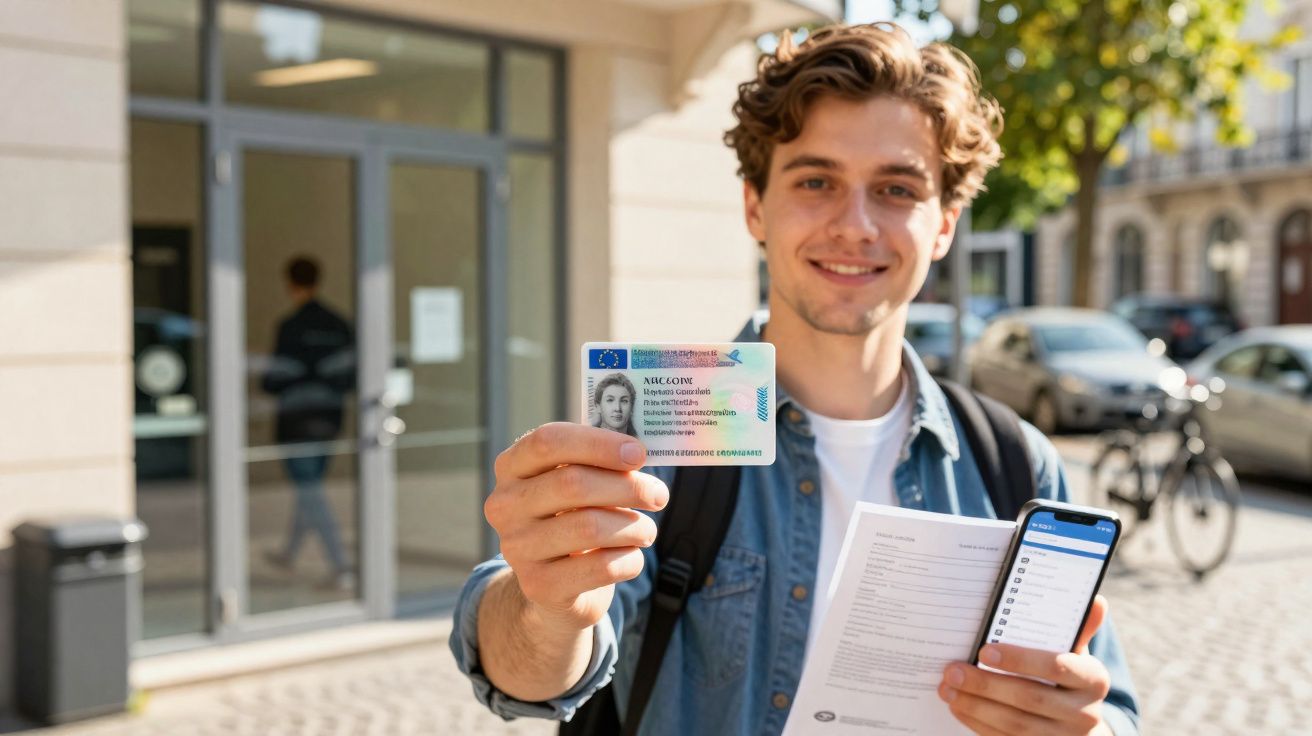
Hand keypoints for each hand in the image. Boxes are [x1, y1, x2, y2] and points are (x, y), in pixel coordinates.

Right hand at [484, 422, 668, 631]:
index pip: (548, 441)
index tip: (639, 453)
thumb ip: (598, 463)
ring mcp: (517, 548)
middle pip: (572, 483)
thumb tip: (638, 452)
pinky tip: (631, 557)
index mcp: (512, 467)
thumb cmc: (573, 518)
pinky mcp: (539, 586)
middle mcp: (505, 506)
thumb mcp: (575, 483)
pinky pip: (600, 567)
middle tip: (658, 495)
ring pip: (590, 527)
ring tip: (647, 530)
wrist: (553, 585)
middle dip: (627, 487)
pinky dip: (629, 560)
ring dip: (634, 526)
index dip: (598, 444)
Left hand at [938, 595, 1114, 735]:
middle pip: (1030, 699)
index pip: (1056, 666)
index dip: (1020, 659)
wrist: (1079, 723)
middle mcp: (1084, 713)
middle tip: (953, 670)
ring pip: (1014, 724)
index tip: (984, 650)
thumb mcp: (1075, 652)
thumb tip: (1096, 600)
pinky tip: (957, 706)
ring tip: (947, 688)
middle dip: (986, 684)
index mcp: (1093, 679)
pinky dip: (977, 722)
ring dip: (976, 705)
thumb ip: (1077, 629)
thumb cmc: (1068, 675)